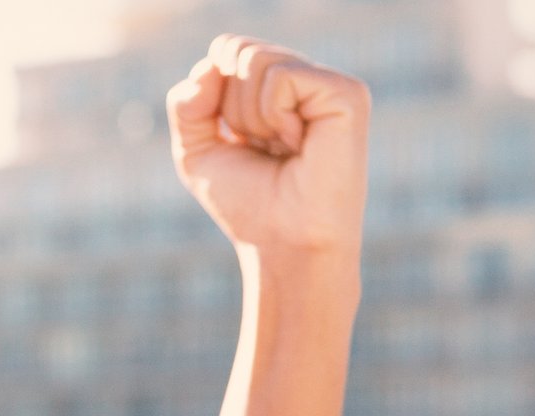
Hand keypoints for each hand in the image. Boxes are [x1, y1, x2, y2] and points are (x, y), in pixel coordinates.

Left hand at [166, 33, 369, 255]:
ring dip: (251, 117)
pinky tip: (300, 146)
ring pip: (255, 60)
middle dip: (231, 109)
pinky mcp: (347, 94)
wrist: (283, 246)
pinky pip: (281, 77)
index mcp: (279, 89)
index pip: (227, 49)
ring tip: (284, 150)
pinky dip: (274, 117)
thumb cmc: (249, 206)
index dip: (213, 97)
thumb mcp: (197, 152)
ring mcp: (329, 85)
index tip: (241, 142)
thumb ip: (187, 103)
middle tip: (264, 149)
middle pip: (236, 50)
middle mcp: (306, 81)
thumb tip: (210, 66)